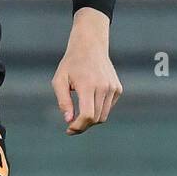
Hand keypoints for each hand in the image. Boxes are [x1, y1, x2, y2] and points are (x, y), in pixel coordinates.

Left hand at [51, 7, 122, 135]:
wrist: (90, 46)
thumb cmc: (71, 64)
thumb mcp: (59, 80)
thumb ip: (63, 101)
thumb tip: (69, 120)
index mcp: (88, 85)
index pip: (87, 115)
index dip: (78, 126)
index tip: (69, 129)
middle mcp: (104, 87)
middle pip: (96, 119)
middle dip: (83, 126)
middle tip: (71, 126)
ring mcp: (113, 88)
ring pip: (103, 115)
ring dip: (91, 119)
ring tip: (78, 116)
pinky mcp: (117, 88)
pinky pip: (108, 107)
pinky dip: (99, 110)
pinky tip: (90, 101)